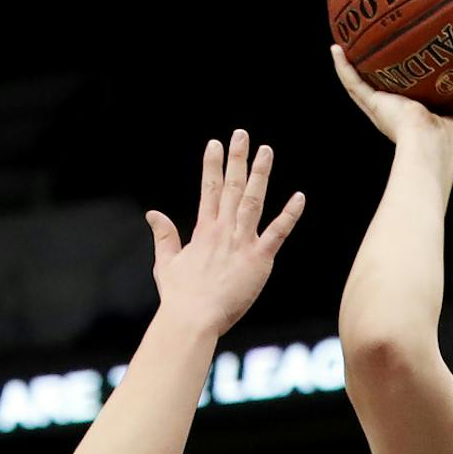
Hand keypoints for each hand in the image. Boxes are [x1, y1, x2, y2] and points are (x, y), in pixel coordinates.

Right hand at [147, 131, 305, 339]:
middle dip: (237, 159)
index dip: (212, 165)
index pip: (209, 190)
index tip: (214, 144)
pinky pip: (277, 233)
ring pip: (253, 201)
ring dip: (260, 174)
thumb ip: (164, 236)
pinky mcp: (258, 259)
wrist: (192, 318)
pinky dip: (289, 215)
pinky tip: (299, 197)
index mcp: (203, 231)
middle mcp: (223, 231)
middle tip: (241, 134)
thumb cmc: (180, 297)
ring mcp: (242, 243)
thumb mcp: (166, 263)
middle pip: (232, 187)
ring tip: (266, 151)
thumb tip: (153, 214)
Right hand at [329, 44, 452, 158]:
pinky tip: (335, 47)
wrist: (428, 149)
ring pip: (364, 80)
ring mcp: (382, 105)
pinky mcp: (372, 103)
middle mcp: (398, 108)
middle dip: (384, 64)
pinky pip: (352, 81)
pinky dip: (342, 66)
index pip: (416, 91)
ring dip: (355, 62)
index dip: (415, 76)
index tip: (416, 57)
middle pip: (388, 82)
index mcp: (420, 113)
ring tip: (348, 39)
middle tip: (382, 41)